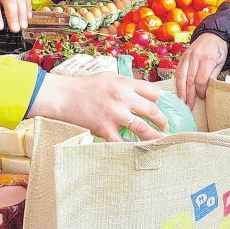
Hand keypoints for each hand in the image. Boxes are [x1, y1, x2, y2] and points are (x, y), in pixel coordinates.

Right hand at [28, 72, 166, 141]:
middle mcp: (122, 97)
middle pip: (152, 110)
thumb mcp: (109, 77)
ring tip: (161, 140)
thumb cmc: (85, 86)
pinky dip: (131, 148)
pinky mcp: (105, 129)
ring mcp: (114, 114)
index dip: (159, 100)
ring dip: (154, 136)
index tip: (160, 107)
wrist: (64, 96)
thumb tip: (142, 93)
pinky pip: (122, 142)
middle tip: (165, 126)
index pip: (153, 91)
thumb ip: (126, 85)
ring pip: (143, 128)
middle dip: (162, 120)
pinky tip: (137, 151)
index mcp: (125, 83)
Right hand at [175, 33, 228, 108]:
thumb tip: (206, 91)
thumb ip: (213, 76)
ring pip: (181, 76)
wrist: (213, 35)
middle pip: (190, 80)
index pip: (201, 80)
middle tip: (189, 106)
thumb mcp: (220, 63)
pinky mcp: (183, 56)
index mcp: (207, 59)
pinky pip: (178, 71)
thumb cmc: (219, 51)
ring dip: (181, 90)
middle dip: (189, 95)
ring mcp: (187, 56)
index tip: (202, 98)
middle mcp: (195, 57)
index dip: (200, 91)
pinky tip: (178, 90)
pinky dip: (178, 82)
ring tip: (181, 101)